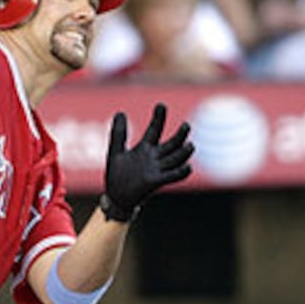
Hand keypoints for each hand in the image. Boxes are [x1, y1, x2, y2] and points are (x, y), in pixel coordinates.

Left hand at [101, 103, 193, 221]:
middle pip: (170, 144)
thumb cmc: (117, 176)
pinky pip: (172, 176)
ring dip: (183, 153)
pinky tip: (187, 167)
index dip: (158, 118)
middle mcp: (153, 158)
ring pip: (175, 159)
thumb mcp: (115, 152)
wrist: (115, 198)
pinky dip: (180, 172)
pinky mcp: (155, 182)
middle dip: (179, 136)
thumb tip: (120, 112)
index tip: (161, 105)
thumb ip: (118, 133)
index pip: (154, 130)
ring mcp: (156, 169)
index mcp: (144, 148)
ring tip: (189, 146)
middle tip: (186, 125)